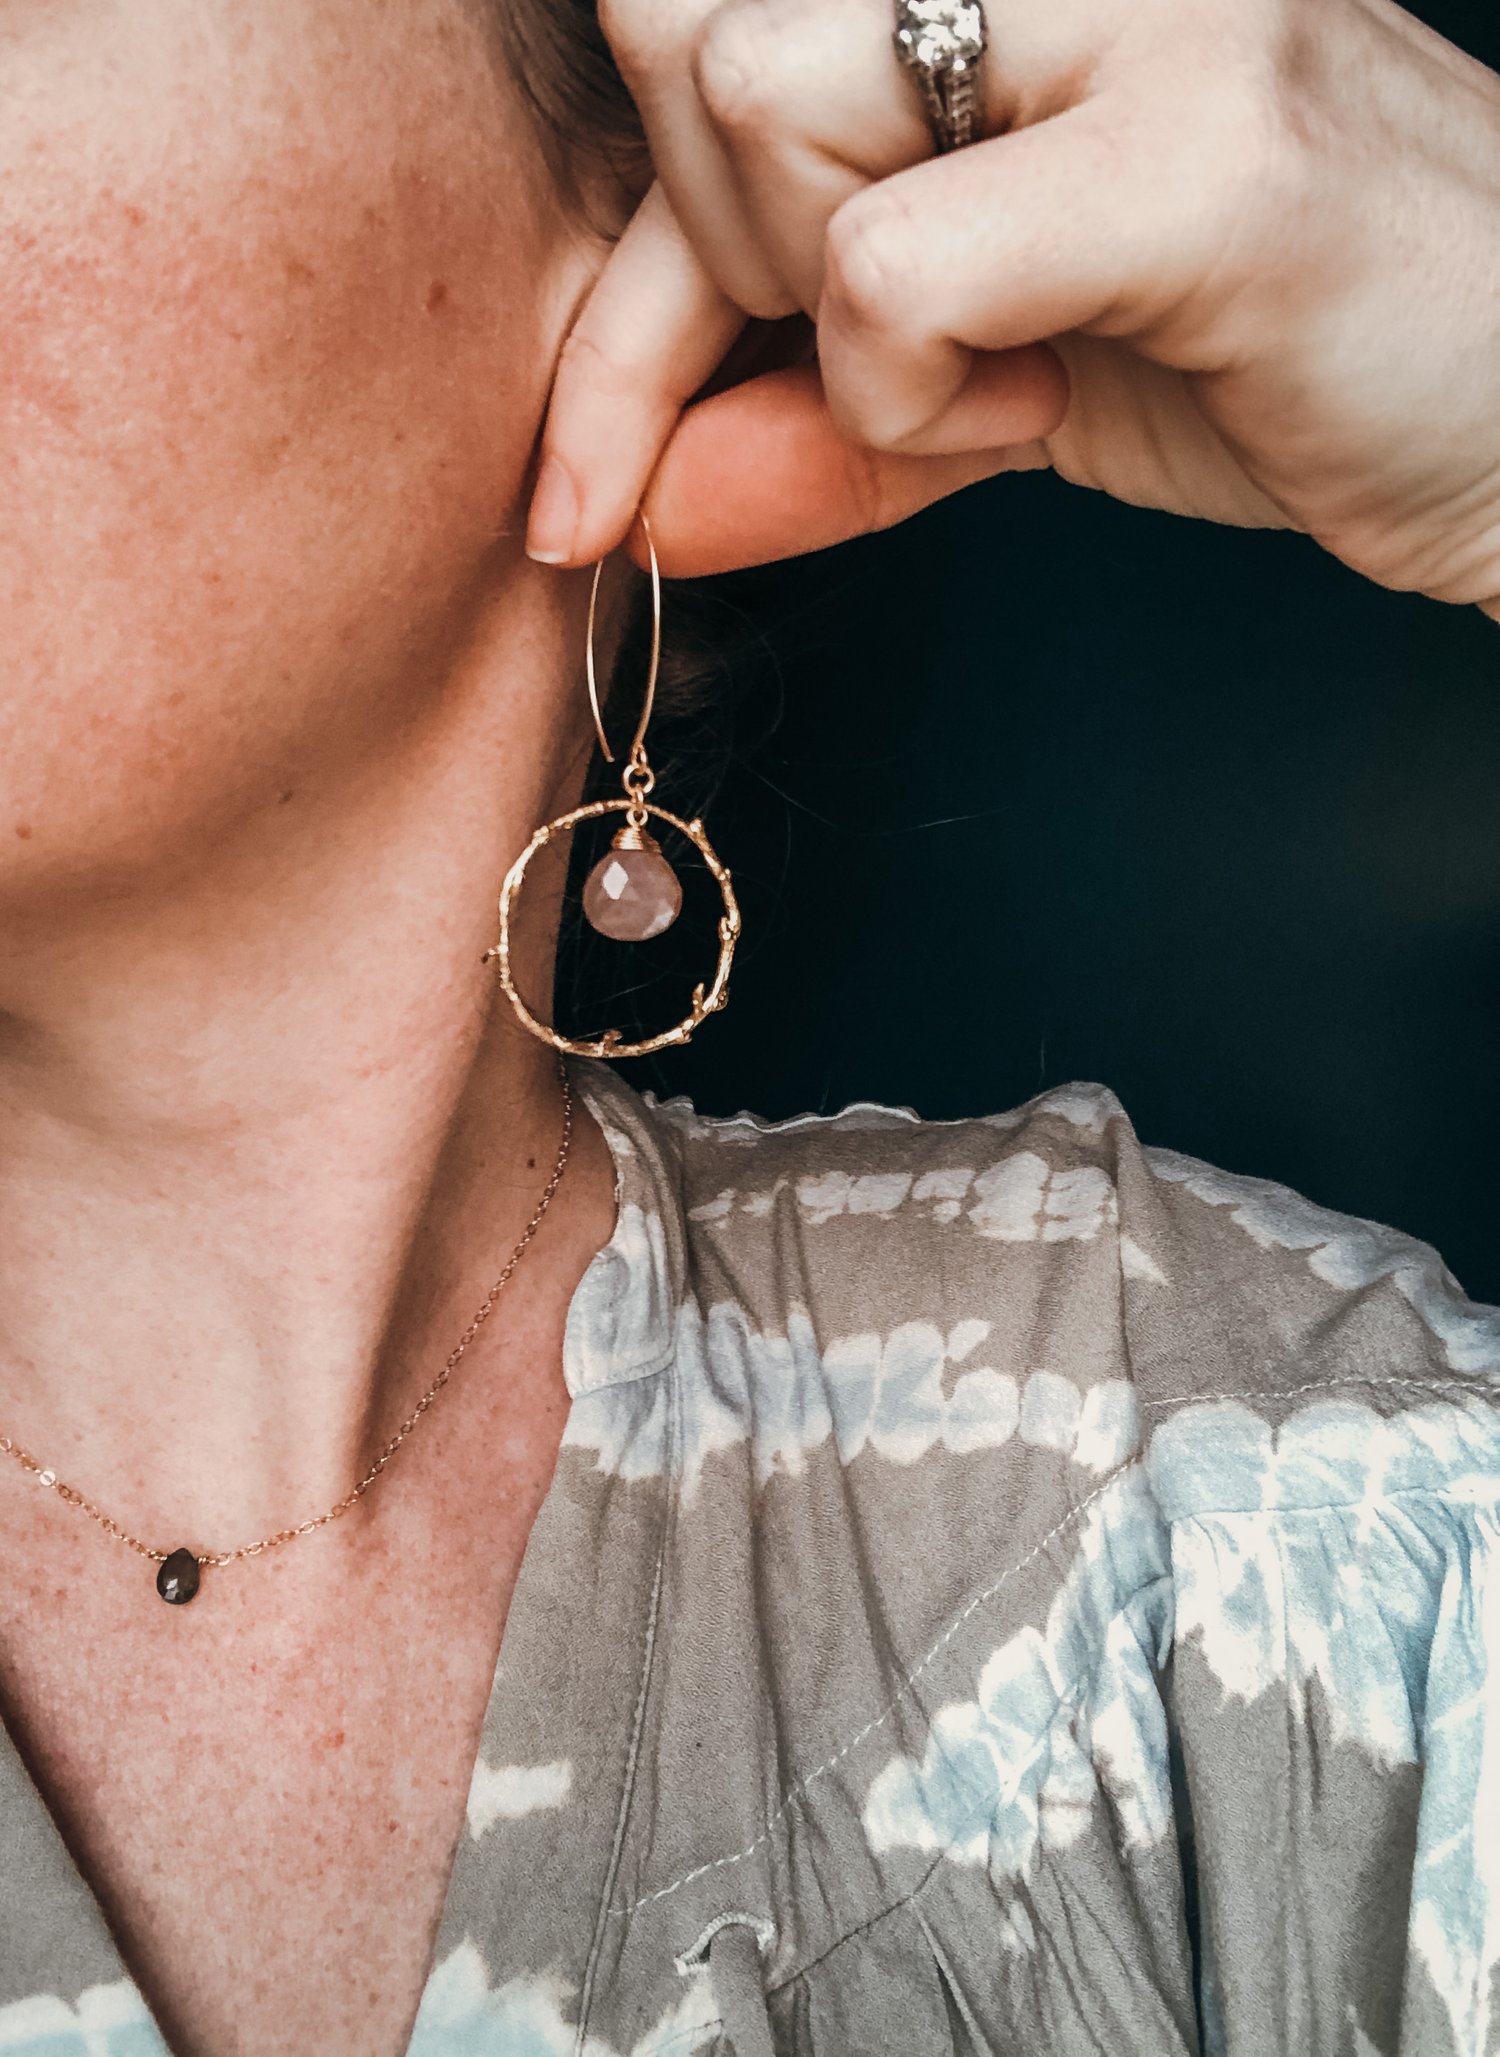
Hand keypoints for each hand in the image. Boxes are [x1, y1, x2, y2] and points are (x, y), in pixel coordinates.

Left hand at [526, 0, 1499, 615]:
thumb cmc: (1259, 355)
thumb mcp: (982, 385)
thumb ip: (799, 423)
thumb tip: (620, 517)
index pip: (680, 49)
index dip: (611, 304)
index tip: (585, 490)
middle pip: (679, 29)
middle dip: (726, 268)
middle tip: (898, 354)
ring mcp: (1141, 4)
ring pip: (758, 99)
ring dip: (831, 320)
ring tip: (996, 372)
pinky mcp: (1208, 139)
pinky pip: (892, 266)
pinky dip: (919, 397)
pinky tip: (1044, 406)